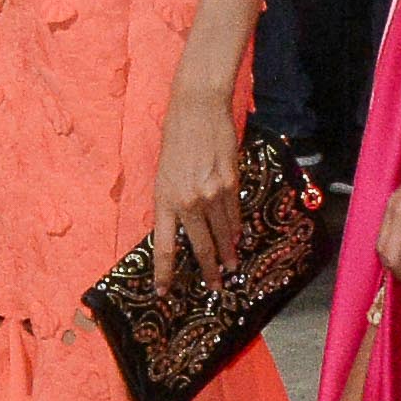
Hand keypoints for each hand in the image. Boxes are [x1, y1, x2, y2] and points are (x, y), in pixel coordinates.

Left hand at [149, 89, 241, 294]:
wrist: (198, 108)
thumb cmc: (175, 138)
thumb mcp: (163, 173)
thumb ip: (173, 200)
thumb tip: (184, 225)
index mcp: (164, 200)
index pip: (164, 247)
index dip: (164, 273)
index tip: (163, 292)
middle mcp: (188, 201)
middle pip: (200, 246)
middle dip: (209, 270)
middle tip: (216, 286)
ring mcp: (211, 193)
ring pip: (222, 232)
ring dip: (227, 251)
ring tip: (231, 266)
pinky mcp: (230, 182)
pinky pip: (233, 213)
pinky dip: (235, 227)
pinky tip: (237, 237)